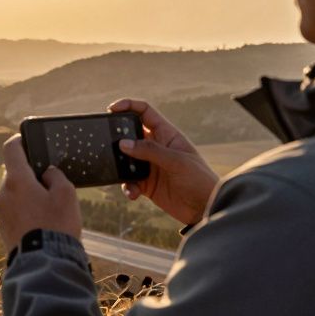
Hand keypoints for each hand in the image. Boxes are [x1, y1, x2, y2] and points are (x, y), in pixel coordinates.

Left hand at [0, 134, 81, 252]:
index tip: (28, 140)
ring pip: (14, 192)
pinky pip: (13, 209)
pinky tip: (41, 220)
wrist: (43, 262)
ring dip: (28, 194)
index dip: (20, 140)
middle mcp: (2, 192)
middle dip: (30, 174)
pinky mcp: (2, 226)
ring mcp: (0, 210)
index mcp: (16, 180)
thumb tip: (47, 173)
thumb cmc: (56, 225)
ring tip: (48, 207)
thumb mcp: (66, 194)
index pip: (11, 149)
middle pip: (14, 173)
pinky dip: (24, 209)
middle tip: (49, 182)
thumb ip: (56, 176)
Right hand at [108, 99, 218, 225]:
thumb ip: (150, 151)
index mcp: (167, 134)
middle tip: (108, 143)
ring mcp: (150, 165)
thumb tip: (123, 143)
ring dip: (120, 165)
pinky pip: (128, 181)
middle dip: (117, 137)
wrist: (205, 209)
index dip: (129, 106)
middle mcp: (156, 148)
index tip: (112, 109)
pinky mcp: (146, 184)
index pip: (145, 112)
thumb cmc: (199, 180)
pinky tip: (133, 193)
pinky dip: (127, 186)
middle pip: (130, 134)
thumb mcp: (177, 162)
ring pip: (125, 158)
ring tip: (120, 172)